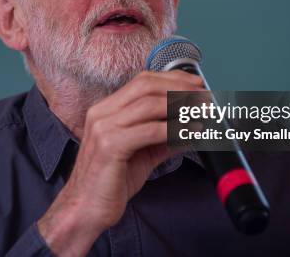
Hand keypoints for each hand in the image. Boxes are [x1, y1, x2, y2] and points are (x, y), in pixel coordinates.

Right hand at [37, 70, 203, 255]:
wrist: (84, 210)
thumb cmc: (108, 183)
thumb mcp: (140, 155)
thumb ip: (162, 139)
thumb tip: (189, 129)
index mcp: (105, 110)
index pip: (142, 81)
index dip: (172, 80)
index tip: (197, 84)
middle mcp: (102, 113)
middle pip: (146, 86)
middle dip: (181, 88)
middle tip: (205, 97)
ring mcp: (104, 127)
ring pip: (149, 104)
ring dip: (182, 106)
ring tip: (203, 112)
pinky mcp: (110, 145)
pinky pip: (150, 130)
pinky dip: (176, 129)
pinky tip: (192, 131)